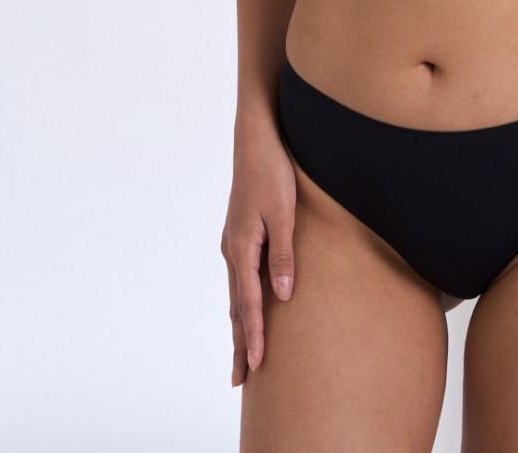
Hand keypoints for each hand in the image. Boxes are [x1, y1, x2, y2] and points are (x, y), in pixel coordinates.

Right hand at [222, 122, 296, 383]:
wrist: (256, 137)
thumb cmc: (273, 171)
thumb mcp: (284, 213)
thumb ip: (284, 255)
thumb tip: (284, 297)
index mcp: (242, 247)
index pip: (248, 303)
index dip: (253, 336)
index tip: (255, 366)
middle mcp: (233, 248)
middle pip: (236, 305)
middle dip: (239, 341)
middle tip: (239, 379)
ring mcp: (234, 240)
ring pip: (236, 291)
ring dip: (239, 323)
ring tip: (242, 352)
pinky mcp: (241, 232)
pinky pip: (240, 275)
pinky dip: (242, 299)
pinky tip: (246, 305)